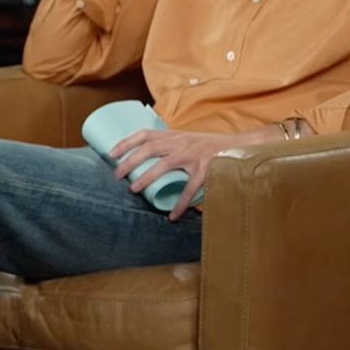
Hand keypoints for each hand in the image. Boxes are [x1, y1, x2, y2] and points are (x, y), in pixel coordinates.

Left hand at [106, 126, 276, 221]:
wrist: (240, 146)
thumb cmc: (209, 146)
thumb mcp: (186, 140)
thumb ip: (169, 146)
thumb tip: (145, 159)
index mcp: (174, 135)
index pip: (144, 133)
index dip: (125, 141)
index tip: (109, 153)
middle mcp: (181, 143)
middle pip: (148, 149)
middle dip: (129, 161)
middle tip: (116, 176)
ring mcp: (193, 156)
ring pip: (163, 165)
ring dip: (146, 178)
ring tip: (133, 190)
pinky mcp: (205, 169)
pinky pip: (189, 189)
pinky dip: (180, 204)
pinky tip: (173, 216)